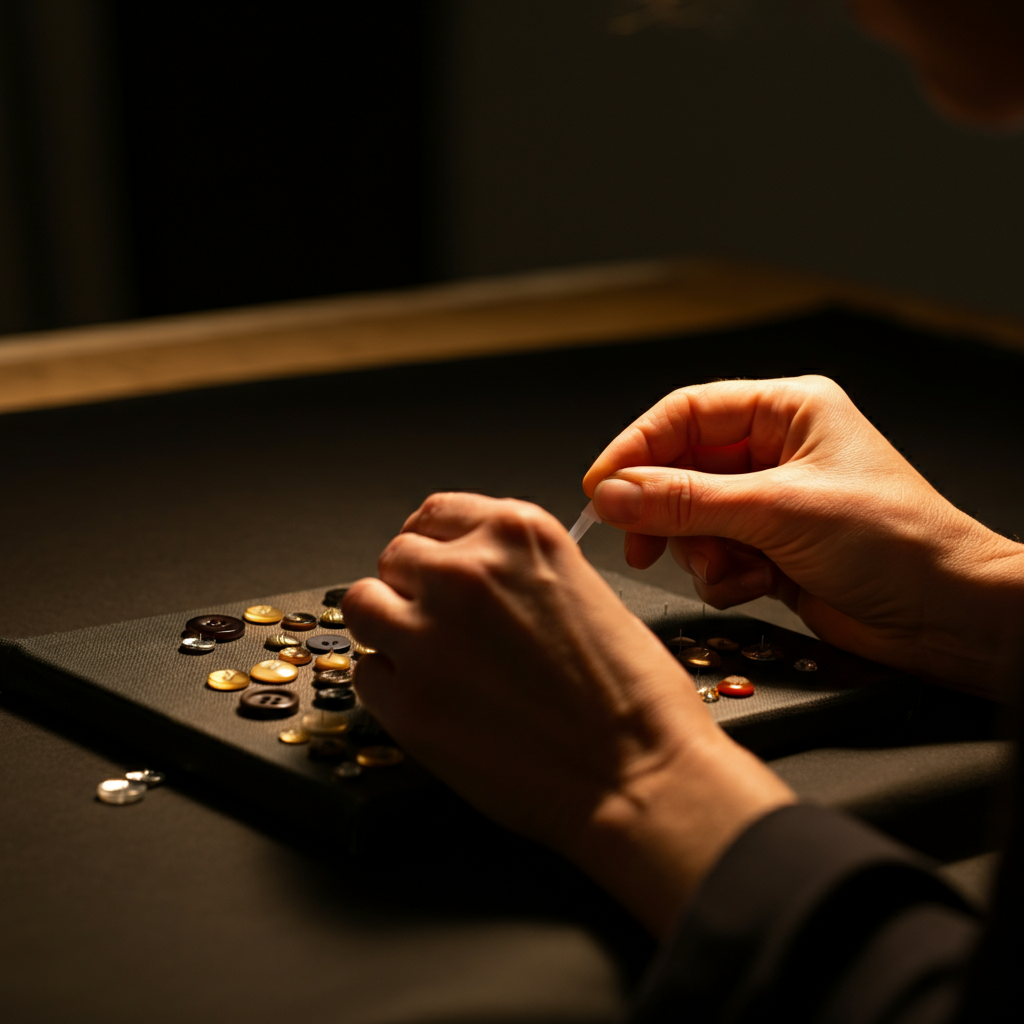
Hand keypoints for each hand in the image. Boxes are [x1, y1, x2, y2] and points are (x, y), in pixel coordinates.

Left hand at [344, 493, 793, 936]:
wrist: (640, 774)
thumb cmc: (633, 697)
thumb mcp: (585, 590)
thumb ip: (517, 570)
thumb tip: (473, 575)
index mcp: (518, 535)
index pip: (435, 514)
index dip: (433, 545)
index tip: (433, 565)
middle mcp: (466, 572)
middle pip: (396, 556)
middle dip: (412, 588)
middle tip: (441, 625)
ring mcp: (428, 634)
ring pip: (363, 605)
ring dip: (388, 628)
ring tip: (429, 661)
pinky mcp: (406, 699)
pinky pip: (366, 672)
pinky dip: (389, 686)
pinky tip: (434, 703)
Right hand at [584, 376, 1023, 697]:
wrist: (950, 616)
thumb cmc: (898, 544)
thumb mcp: (777, 512)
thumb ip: (684, 502)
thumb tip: (614, 494)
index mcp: (787, 411)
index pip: (686, 413)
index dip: (637, 448)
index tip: (602, 488)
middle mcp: (776, 451)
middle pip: (681, 468)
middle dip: (664, 510)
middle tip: (638, 540)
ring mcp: (772, 501)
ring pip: (691, 517)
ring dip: (700, 550)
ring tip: (733, 569)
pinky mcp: (771, 548)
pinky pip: (712, 554)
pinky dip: (722, 575)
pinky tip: (757, 585)